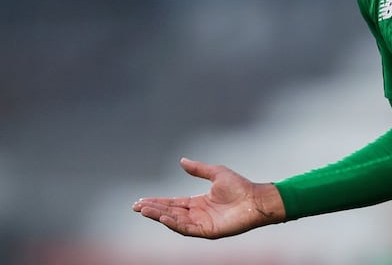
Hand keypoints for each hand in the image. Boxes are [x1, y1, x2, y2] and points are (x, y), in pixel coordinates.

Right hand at [132, 158, 285, 238]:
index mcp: (198, 202)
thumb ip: (198, 169)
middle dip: (152, 209)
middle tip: (136, 207)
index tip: (141, 200)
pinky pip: (187, 229)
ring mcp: (202, 223)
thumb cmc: (240, 187)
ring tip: (145, 210)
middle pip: (170, 212)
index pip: (172, 203)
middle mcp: (197, 214)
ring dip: (159, 216)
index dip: (156, 202)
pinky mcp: (208, 231)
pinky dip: (174, 223)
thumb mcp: (216, 173)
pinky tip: (164, 217)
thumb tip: (181, 160)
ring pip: (175, 221)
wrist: (255, 199)